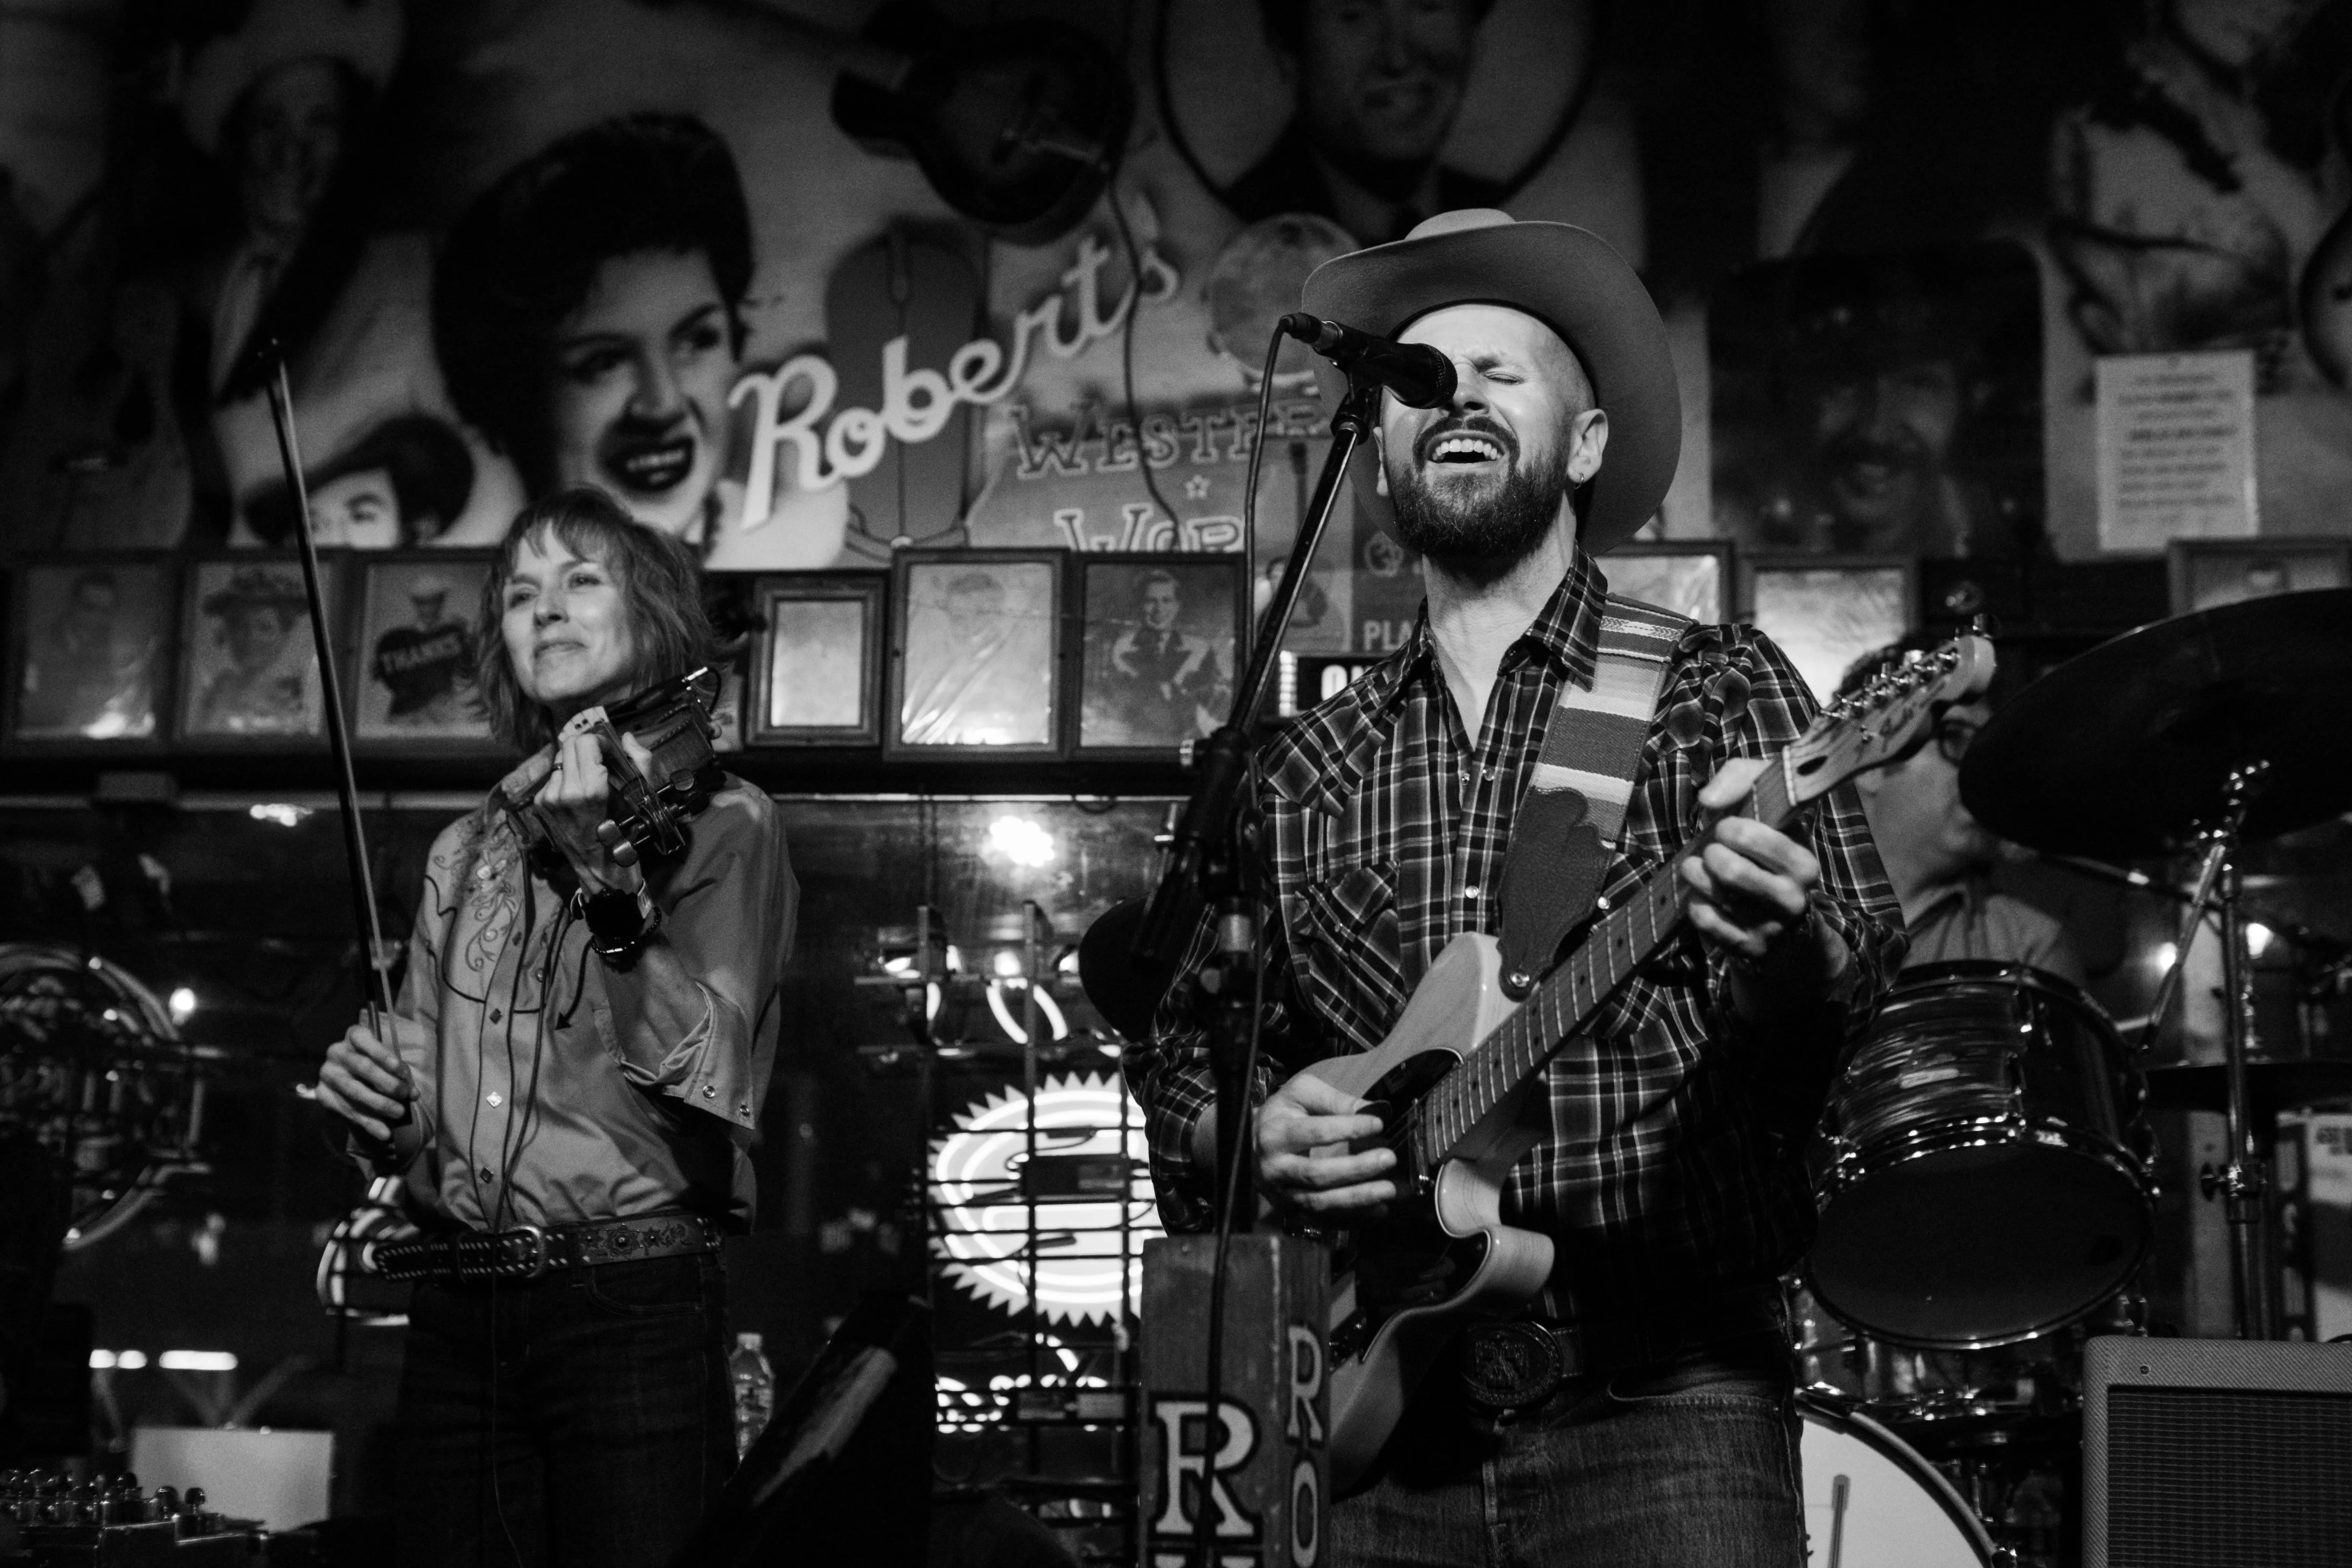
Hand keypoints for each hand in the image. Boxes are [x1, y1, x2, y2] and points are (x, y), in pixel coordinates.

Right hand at [315, 1022, 414, 1145]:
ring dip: (379, 1103)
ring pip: (354, 1089)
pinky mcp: (322, 1094)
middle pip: (362, 1067)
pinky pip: (347, 1110)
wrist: (348, 1078)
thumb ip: (399, 1075)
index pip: (364, 1039)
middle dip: (387, 1082)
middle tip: (405, 1095)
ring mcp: (326, 1073)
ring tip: (399, 1113)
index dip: (383, 1054)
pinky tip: (384, 1133)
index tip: (402, 1070)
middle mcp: (336, 1051)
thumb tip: (413, 1094)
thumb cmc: (375, 1065)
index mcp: (353, 1036)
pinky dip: (368, 1122)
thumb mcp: (387, 1063)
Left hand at [533, 729, 653, 894]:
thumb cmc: (626, 836)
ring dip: (576, 761)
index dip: (601, 741)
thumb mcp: (640, 799)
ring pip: (560, 759)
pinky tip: (578, 793)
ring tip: (590, 779)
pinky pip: (553, 776)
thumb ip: (639, 762)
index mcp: (589, 790)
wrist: (601, 870)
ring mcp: (548, 799)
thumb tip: (626, 738)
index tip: (610, 753)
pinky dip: (566, 777)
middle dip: (587, 747)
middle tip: (601, 760)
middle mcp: (563, 792)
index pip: (585, 742)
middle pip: (569, 745)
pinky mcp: (540, 804)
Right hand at [1255, 1072, 1396, 1223]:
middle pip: (1317, 1173)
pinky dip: (1353, 1218)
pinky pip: (1324, 1221)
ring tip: (1390, 1190)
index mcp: (1275, 1133)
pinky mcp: (1290, 1212)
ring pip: (1321, 1202)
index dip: (1348, 1129)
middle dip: (1356, 1168)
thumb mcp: (1302, 1093)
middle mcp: (1274, 1168)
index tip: (1379, 1124)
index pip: (1315, 1132)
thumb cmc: (1282, 1113)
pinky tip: (1379, 1210)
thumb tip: (1375, 1111)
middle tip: (1388, 1159)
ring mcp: (1281, 1194)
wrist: (1249, 1143)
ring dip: (1358, 1198)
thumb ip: (1335, 1100)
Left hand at [1678, 757, 1819, 968]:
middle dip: (1710, 852)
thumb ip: (1743, 777)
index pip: (1752, 836)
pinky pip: (1704, 919)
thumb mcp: (1770, 805)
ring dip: (1696, 873)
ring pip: (1713, 892)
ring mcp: (1771, 929)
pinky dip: (1695, 902)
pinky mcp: (1748, 950)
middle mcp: (1792, 899)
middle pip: (1729, 869)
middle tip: (1713, 850)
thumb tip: (1709, 800)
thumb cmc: (1770, 852)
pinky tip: (1704, 895)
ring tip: (1700, 867)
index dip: (1729, 827)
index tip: (1728, 827)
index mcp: (1804, 863)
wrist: (1789, 923)